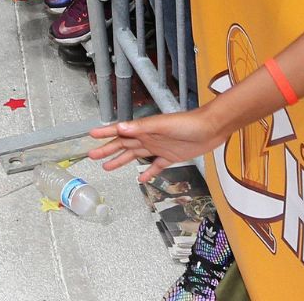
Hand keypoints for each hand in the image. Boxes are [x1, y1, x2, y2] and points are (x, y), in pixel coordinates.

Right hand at [88, 109, 228, 181]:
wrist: (211, 129)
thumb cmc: (189, 124)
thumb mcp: (163, 125)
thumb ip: (142, 127)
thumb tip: (121, 128)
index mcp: (144, 129)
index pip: (120, 131)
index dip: (106, 133)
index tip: (91, 135)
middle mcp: (149, 138)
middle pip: (123, 145)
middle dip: (107, 149)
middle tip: (92, 155)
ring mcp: (159, 148)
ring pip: (134, 155)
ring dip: (121, 160)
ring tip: (107, 167)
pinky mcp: (170, 157)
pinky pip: (155, 166)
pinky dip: (147, 173)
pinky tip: (140, 179)